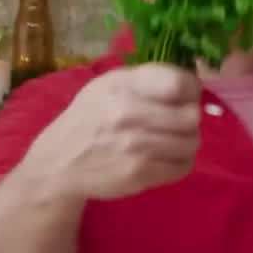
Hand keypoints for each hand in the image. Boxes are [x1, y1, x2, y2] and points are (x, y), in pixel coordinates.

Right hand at [20, 63, 202, 201]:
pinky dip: (179, 162)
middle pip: (191, 115)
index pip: (179, 83)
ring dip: (186, 142)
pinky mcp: (140, 174)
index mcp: (122, 85)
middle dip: (189, 118)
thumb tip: (193, 82)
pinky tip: (164, 158)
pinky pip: (183, 167)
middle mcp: (129, 113)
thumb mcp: (108, 85)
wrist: (59, 162)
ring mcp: (135, 146)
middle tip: (177, 122)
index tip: (185, 96)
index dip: (191, 90)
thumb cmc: (89, 118)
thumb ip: (147, 79)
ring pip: (191, 142)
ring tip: (170, 141)